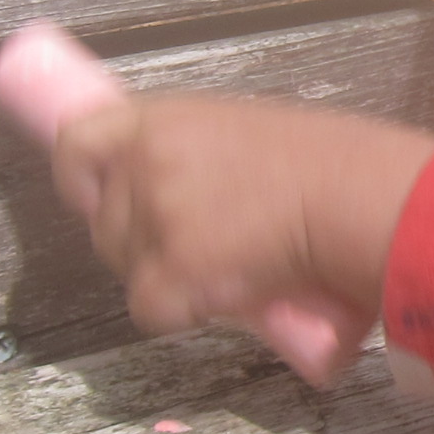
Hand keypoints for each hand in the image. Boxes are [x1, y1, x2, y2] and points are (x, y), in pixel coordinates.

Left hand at [0, 23, 433, 386]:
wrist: (356, 199)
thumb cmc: (333, 163)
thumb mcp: (252, 131)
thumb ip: (204, 154)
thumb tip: (193, 192)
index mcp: (164, 120)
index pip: (77, 142)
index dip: (80, 178)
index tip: (95, 199)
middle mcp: (146, 163)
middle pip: (105, 221)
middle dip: (139, 244)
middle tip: (194, 252)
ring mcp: (155, 217)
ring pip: (129, 269)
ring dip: (166, 279)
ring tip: (224, 271)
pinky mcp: (171, 272)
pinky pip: (152, 309)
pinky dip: (185, 314)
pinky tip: (227, 299)